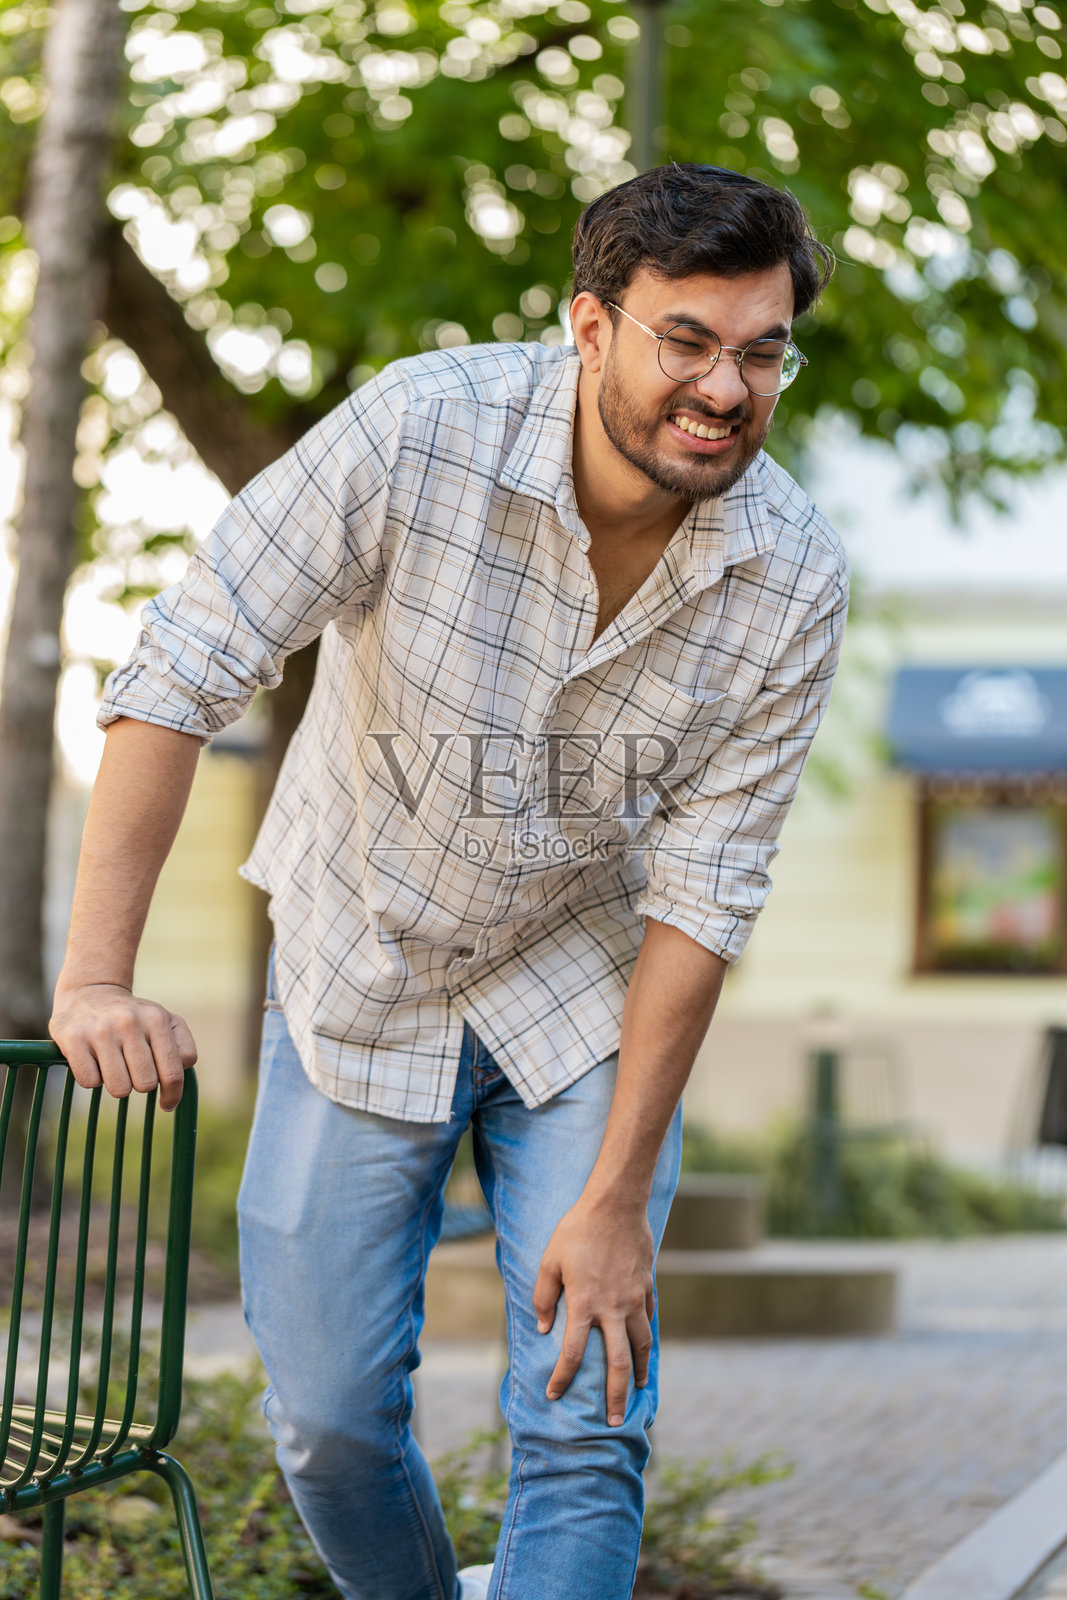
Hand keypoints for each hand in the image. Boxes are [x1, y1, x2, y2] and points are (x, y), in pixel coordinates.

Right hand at [49, 982, 196, 1111]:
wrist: (90, 991)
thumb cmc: (134, 1016)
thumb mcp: (165, 1021)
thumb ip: (183, 1048)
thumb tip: (176, 1083)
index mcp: (156, 1019)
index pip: (172, 1072)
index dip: (172, 1094)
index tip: (167, 1103)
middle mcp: (129, 1022)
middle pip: (145, 1084)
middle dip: (141, 1083)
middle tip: (133, 1068)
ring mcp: (100, 1030)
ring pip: (119, 1088)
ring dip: (118, 1084)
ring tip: (114, 1064)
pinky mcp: (73, 1038)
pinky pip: (90, 1083)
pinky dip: (93, 1078)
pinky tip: (94, 1060)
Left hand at [532, 1194, 654, 1427]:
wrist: (616, 1205)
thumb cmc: (577, 1230)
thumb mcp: (550, 1260)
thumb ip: (543, 1296)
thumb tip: (544, 1328)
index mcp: (584, 1304)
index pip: (571, 1354)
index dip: (562, 1379)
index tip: (555, 1395)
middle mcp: (612, 1309)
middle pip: (617, 1364)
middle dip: (615, 1397)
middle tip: (615, 1421)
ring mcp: (633, 1299)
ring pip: (641, 1346)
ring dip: (640, 1372)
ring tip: (639, 1390)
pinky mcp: (646, 1286)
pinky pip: (649, 1319)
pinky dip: (648, 1338)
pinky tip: (645, 1347)